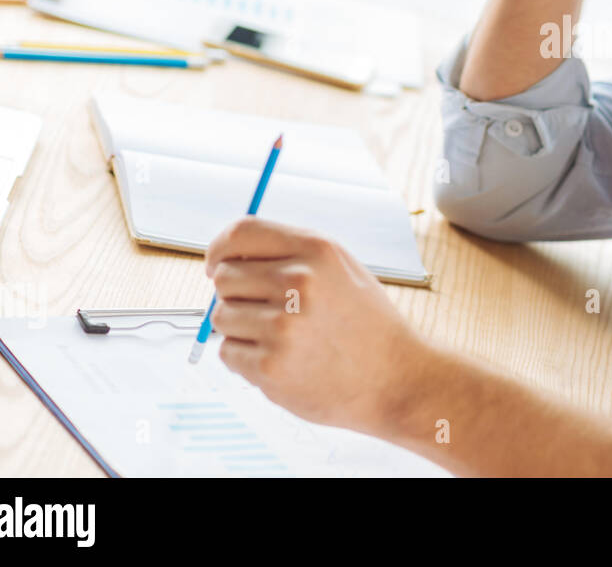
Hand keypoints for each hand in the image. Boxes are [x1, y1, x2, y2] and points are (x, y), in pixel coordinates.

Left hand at [205, 217, 420, 437]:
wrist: (394, 379)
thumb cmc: (365, 324)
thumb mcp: (340, 269)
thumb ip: (290, 254)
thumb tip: (227, 254)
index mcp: (317, 251)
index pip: (241, 232)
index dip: (220, 248)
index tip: (217, 264)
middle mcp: (299, 283)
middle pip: (225, 276)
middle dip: (236, 294)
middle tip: (267, 311)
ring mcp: (283, 326)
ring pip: (221, 316)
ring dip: (241, 328)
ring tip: (282, 339)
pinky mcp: (270, 367)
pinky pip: (227, 352)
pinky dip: (245, 358)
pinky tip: (282, 360)